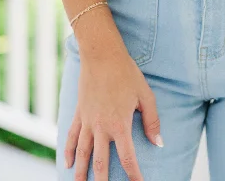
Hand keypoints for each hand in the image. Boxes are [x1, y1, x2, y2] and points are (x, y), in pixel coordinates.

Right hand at [64, 30, 162, 180]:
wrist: (102, 54)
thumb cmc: (127, 73)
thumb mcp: (145, 95)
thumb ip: (152, 121)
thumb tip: (158, 143)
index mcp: (120, 125)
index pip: (127, 158)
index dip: (133, 175)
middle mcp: (101, 127)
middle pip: (100, 163)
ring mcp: (87, 121)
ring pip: (82, 153)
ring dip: (80, 173)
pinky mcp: (79, 113)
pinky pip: (71, 136)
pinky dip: (67, 150)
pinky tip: (66, 163)